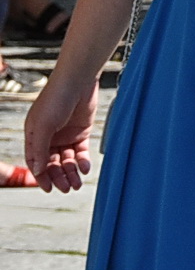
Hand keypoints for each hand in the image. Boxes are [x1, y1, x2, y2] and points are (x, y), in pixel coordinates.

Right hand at [24, 78, 97, 192]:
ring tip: (77, 184)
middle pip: (52, 163)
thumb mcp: (44, 125)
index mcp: (34, 136)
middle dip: (59, 177)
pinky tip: (85, 168)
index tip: (49, 189)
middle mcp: (49, 137)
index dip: (41, 176)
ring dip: (71, 172)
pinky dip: (82, 161)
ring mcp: (65, 135)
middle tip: (66, 189)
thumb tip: (38, 170)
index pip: (36, 162)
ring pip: (66, 160)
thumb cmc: (56, 99)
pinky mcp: (81, 131)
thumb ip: (41, 149)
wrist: (78, 80)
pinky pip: (80, 151)